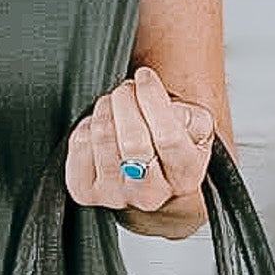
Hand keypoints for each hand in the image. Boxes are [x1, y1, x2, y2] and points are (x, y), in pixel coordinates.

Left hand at [65, 64, 214, 215]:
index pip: (168, 137)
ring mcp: (117, 197)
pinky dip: (85, 127)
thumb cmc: (170, 144)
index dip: (152, 99)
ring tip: (113, 103)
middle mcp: (151, 195)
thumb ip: (192, 117)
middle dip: (126, 101)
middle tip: (127, 89)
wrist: (149, 178)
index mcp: (184, 178)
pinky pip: (80, 149)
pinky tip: (97, 126)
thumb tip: (173, 113)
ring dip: (106, 109)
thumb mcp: (195, 128)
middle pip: (133, 141)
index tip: (144, 76)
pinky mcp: (88, 192)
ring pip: (104, 141)